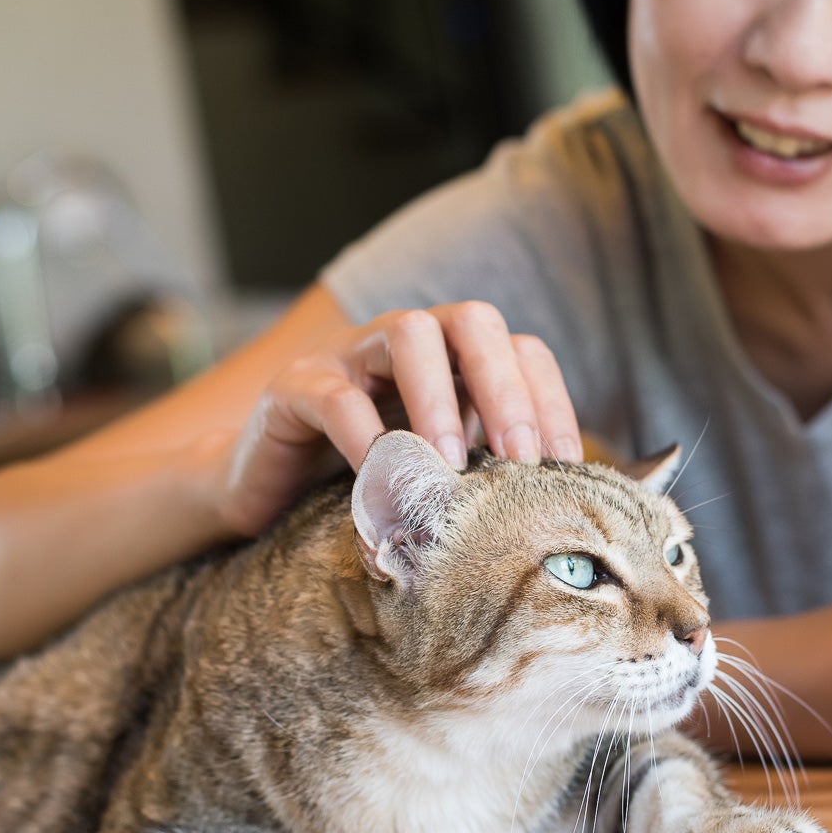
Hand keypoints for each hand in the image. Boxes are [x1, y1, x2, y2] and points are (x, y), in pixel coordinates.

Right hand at [215, 302, 581, 535]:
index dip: (550, 402)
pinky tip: (380, 479)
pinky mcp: (295, 386)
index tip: (564, 467)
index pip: (522, 351)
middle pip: (472, 321)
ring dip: (439, 398)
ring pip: (407, 332)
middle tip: (519, 459)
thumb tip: (562, 511)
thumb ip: (488, 474)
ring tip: (450, 463)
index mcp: (454, 362)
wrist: (267, 494)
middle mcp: (407, 344)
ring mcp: (350, 356)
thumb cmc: (368, 485)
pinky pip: (335, 394)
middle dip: (504, 387)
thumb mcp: (440, 478)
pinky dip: (364, 436)